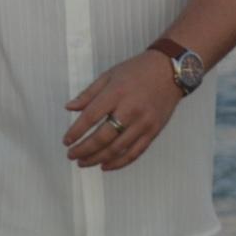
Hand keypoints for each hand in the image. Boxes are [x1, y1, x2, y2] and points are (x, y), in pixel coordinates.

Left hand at [63, 50, 182, 171]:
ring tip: (83, 162)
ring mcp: (143, 123)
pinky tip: (105, 165)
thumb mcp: (110, 75)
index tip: (66, 141)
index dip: (76, 131)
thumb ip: (89, 93)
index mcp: (116, 93)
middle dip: (84, 150)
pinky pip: (134, 153)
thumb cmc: (137, 70)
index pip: (91, 117)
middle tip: (71, 155)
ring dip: (97, 159)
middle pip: (103, 137)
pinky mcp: (153, 131)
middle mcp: (130, 109)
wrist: (170, 71)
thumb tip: (69, 108)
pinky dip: (119, 163)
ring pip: (117, 149)